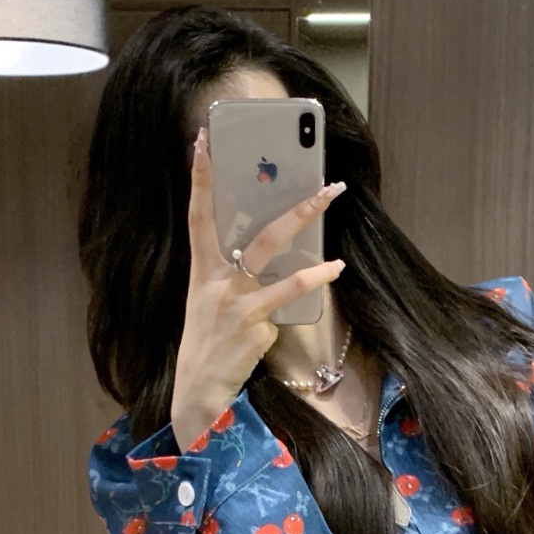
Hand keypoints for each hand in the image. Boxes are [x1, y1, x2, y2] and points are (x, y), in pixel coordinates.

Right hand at [169, 126, 347, 449]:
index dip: (200, 178)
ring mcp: (236, 304)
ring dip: (310, 240)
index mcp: (201, 271)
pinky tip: (332, 270)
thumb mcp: (210, 301)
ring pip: (277, 263)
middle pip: (258, 234)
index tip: (203, 142)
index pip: (198, 215)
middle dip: (293, 207)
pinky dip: (311, 284)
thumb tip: (271, 243)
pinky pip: (286, 302)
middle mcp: (216, 283)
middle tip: (325, 184)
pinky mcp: (254, 327)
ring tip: (335, 223)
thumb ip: (232, 271)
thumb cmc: (209, 342)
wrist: (199, 392)